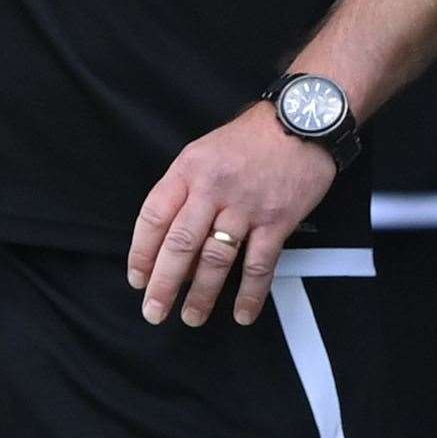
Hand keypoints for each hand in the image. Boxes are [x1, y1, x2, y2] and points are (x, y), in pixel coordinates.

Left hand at [128, 101, 336, 327]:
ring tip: (191, 317)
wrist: (299, 120)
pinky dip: (249, 294)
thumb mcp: (204, 151)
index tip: (137, 278)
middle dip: (163, 283)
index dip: (142, 252)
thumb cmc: (248, 138)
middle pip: (180, 243)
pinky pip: (258, 265)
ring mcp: (245, 206)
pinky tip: (242, 314)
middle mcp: (212, 189)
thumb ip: (185, 189)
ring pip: (215, 259)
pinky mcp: (276, 220)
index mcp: (188, 169)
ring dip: (201, 294)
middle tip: (153, 311)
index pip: (154, 216)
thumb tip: (170, 239)